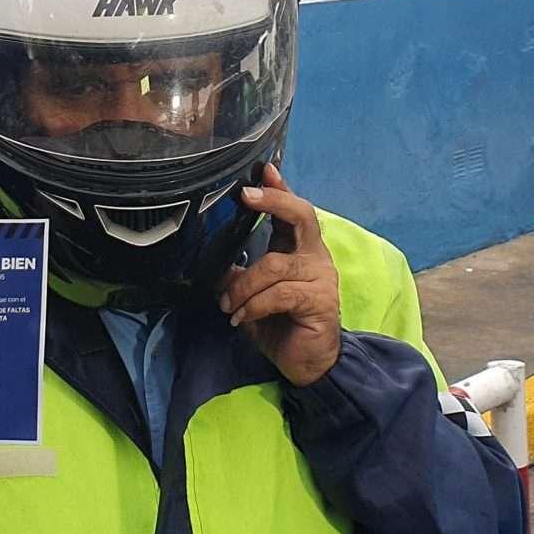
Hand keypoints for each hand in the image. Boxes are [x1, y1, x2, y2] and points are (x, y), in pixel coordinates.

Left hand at [217, 164, 341, 386]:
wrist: (307, 364)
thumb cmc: (280, 325)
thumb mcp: (251, 295)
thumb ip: (238, 273)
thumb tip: (212, 260)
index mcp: (298, 250)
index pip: (292, 211)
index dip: (279, 189)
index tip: (263, 170)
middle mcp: (314, 257)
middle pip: (301, 217)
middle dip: (274, 202)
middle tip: (247, 197)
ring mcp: (321, 278)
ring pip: (275, 264)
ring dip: (243, 284)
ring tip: (228, 304)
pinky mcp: (320, 301)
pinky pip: (280, 293)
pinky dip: (253, 304)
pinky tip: (241, 317)